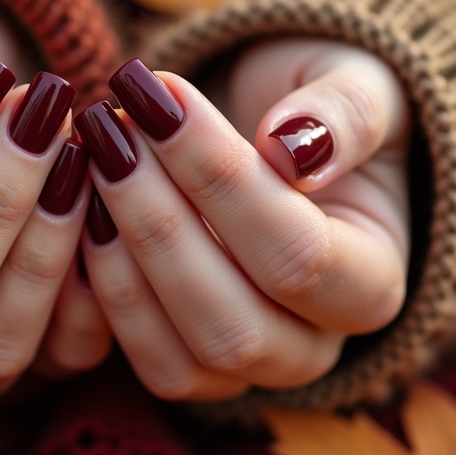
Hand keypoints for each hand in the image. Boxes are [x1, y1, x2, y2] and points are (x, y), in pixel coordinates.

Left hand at [74, 40, 410, 400]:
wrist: (284, 145)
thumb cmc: (319, 113)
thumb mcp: (354, 85)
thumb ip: (342, 111)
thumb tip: (292, 146)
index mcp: (374, 280)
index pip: (299, 254)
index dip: (221, 178)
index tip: (160, 94)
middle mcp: (317, 345)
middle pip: (235, 325)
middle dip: (159, 222)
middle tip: (110, 126)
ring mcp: (251, 368)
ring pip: (184, 358)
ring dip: (121, 257)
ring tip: (91, 159)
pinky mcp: (193, 369)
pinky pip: (147, 362)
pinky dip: (104, 295)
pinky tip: (81, 211)